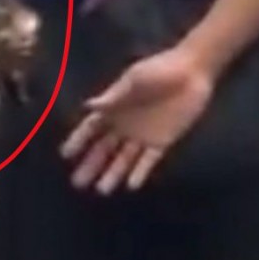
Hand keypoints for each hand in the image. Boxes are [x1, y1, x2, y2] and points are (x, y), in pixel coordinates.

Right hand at [61, 45, 215, 194]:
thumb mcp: (134, 79)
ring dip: (113, 174)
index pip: (92, 128)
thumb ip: (114, 96)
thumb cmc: (160, 69)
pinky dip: (140, 172)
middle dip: (91, 165)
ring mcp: (144, 135)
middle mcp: (126, 125)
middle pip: (105, 149)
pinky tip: (131, 185)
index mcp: (116, 107)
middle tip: (78, 183)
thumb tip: (89, 107)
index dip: (79, 140)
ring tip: (102, 191)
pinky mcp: (163, 141)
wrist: (192, 71)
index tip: (66, 155)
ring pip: (124, 159)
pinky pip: (148, 160)